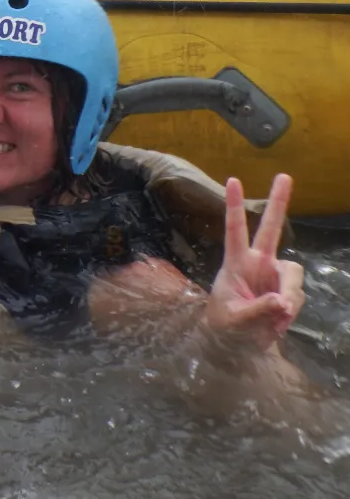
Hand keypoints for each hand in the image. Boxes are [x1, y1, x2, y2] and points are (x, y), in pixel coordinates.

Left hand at [205, 174, 304, 351]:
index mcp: (236, 263)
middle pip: (270, 228)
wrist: (236, 347)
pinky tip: (278, 322)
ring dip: (290, 295)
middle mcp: (257, 263)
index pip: (234, 229)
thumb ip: (258, 310)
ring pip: (293, 274)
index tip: (233, 180)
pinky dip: (290, 310)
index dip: (235, 206)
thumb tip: (282, 301)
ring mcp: (273, 275)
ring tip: (277, 317)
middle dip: (278, 202)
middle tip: (284, 175)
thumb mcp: (236, 321)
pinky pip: (296, 295)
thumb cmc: (226, 328)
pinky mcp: (286, 291)